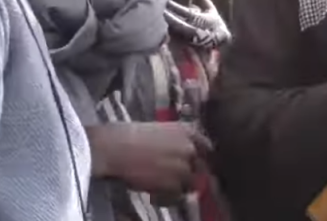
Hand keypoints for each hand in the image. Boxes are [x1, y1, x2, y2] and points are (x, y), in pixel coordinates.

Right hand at [88, 122, 211, 197]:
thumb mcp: (160, 130)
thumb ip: (177, 141)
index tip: (195, 166)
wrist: (114, 148)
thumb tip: (182, 156)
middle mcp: (191, 147)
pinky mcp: (175, 184)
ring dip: (177, 188)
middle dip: (189, 174)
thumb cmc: (129, 136)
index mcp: (188, 131)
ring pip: (190, 184)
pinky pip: (177, 197)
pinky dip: (166, 199)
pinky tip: (152, 195)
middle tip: (171, 180)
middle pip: (200, 167)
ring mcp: (185, 166)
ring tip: (158, 187)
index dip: (201, 159)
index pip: (207, 147)